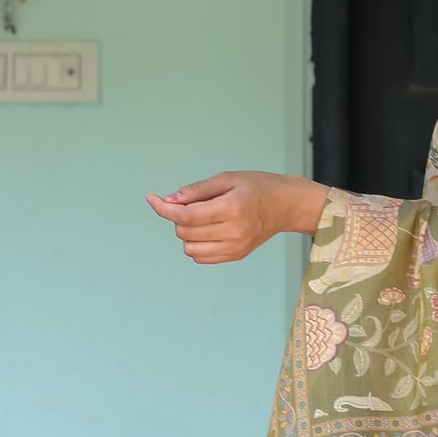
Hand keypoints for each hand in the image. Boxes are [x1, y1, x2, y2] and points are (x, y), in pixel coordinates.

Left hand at [145, 171, 328, 264]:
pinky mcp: (236, 255)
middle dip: (179, 216)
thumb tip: (170, 200)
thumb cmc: (257, 187)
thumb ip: (196, 190)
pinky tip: (206, 231)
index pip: (186, 215)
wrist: (285, 206)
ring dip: (186, 233)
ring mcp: (235, 247)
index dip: (164, 208)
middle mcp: (234, 231)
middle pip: (185, 231)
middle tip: (193, 203)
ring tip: (201, 219)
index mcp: (231, 208)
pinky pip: (201, 257)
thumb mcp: (227, 178)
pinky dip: (196, 245)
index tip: (152, 199)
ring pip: (190, 248)